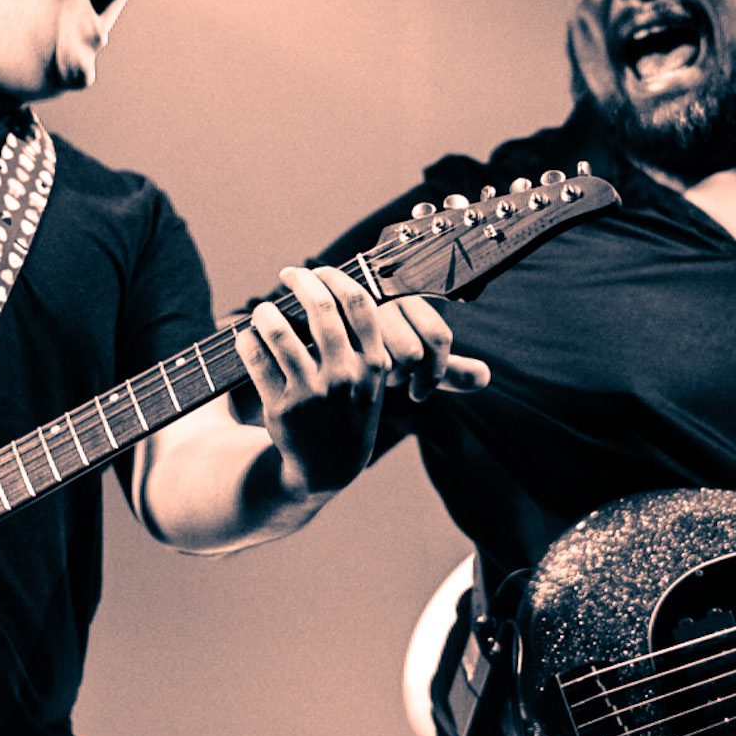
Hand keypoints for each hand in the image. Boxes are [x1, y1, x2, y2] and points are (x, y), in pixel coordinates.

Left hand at [236, 267, 488, 497]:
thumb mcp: (389, 391)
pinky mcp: (281, 407)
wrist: (326, 466)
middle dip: (301, 282)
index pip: (361, 304)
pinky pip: (258, 360)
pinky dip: (248, 341)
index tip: (322, 269)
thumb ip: (427, 371)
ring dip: (268, 312)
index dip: (339, 278)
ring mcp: (312, 392)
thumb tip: (488, 378)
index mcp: (375, 365)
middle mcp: (346, 377)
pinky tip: (247, 334)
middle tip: (289, 273)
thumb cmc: (357, 412)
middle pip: (321, 309)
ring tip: (265, 308)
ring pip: (281, 332)